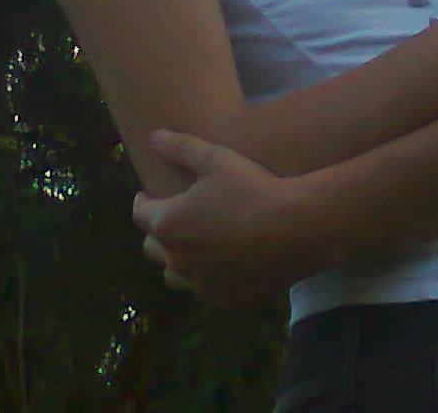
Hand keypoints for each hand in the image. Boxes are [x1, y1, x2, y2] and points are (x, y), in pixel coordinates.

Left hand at [133, 130, 326, 307]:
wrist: (297, 229)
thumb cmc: (253, 188)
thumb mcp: (217, 158)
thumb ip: (180, 147)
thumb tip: (152, 137)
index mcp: (168, 224)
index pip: (140, 212)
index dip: (145, 199)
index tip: (153, 193)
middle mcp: (176, 260)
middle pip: (151, 246)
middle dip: (159, 230)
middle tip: (177, 215)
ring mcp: (199, 284)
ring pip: (174, 273)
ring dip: (178, 258)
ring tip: (197, 242)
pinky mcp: (223, 299)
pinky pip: (204, 288)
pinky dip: (207, 275)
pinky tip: (225, 260)